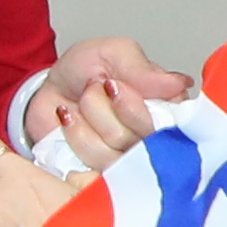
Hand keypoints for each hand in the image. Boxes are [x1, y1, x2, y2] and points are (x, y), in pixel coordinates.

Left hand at [17, 37, 192, 164]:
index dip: (138, 108)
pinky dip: (76, 134)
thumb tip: (178, 84)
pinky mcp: (104, 173)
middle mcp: (155, 136)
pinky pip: (95, 163)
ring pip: (118, 151)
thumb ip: (142, 68)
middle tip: (96, 86)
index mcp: (167, 106)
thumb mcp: (113, 54)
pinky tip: (69, 118)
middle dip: (108, 107)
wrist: (48, 89)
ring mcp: (129, 159)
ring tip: (82, 101)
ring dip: (91, 117)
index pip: (175, 122)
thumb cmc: (85, 71)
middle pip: (145, 138)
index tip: (113, 85)